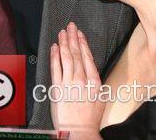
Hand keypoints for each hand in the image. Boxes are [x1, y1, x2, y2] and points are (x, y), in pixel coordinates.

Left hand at [50, 22, 103, 139]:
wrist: (78, 130)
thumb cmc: (90, 117)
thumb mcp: (101, 96)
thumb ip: (95, 79)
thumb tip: (90, 66)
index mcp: (94, 81)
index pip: (87, 56)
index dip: (83, 43)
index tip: (80, 34)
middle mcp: (81, 79)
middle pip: (76, 53)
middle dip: (72, 37)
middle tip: (70, 26)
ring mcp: (68, 83)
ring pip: (66, 57)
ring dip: (63, 43)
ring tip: (62, 33)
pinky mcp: (57, 88)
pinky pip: (55, 68)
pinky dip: (54, 56)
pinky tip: (54, 47)